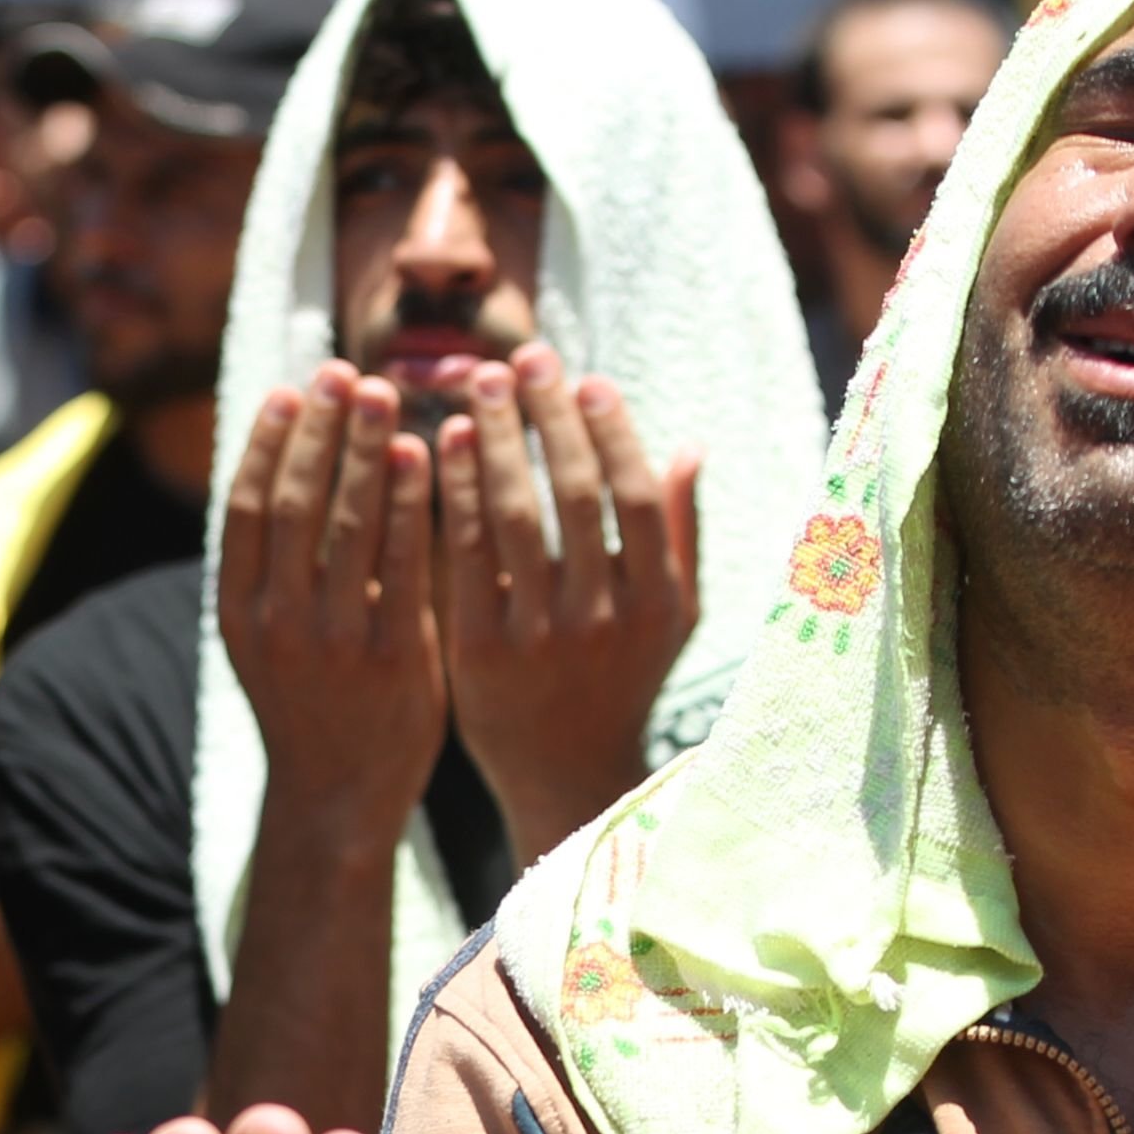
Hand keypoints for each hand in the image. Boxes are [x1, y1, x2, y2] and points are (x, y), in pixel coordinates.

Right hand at [216, 366, 442, 860]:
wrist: (338, 798)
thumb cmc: (313, 703)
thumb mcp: (272, 637)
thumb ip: (282, 567)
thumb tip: (297, 469)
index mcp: (239, 612)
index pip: (247, 509)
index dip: (269, 444)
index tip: (292, 389)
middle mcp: (277, 622)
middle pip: (296, 503)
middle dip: (321, 430)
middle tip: (345, 371)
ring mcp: (333, 641)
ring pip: (347, 524)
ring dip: (365, 450)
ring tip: (384, 392)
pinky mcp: (391, 657)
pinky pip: (402, 563)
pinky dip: (409, 503)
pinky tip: (423, 456)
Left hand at [435, 346, 699, 860]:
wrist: (561, 776)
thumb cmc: (619, 681)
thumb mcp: (671, 619)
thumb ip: (680, 534)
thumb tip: (688, 446)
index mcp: (658, 602)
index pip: (636, 495)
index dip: (612, 430)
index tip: (586, 378)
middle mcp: (605, 618)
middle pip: (576, 494)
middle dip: (548, 416)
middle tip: (522, 357)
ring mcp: (541, 637)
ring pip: (516, 517)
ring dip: (498, 439)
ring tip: (480, 382)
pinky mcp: (481, 653)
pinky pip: (466, 556)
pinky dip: (456, 492)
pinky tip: (445, 442)